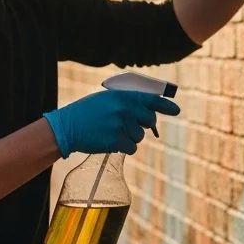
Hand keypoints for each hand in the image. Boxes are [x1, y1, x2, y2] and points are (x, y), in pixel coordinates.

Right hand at [44, 89, 180, 156]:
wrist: (67, 127)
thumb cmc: (87, 113)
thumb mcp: (106, 100)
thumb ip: (127, 103)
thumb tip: (149, 114)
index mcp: (122, 96)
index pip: (151, 99)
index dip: (165, 105)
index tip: (176, 110)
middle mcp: (124, 108)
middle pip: (149, 121)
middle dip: (142, 125)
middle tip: (128, 126)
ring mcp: (121, 124)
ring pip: (140, 136)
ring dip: (129, 137)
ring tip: (111, 132)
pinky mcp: (117, 140)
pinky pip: (132, 147)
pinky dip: (124, 147)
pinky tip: (110, 141)